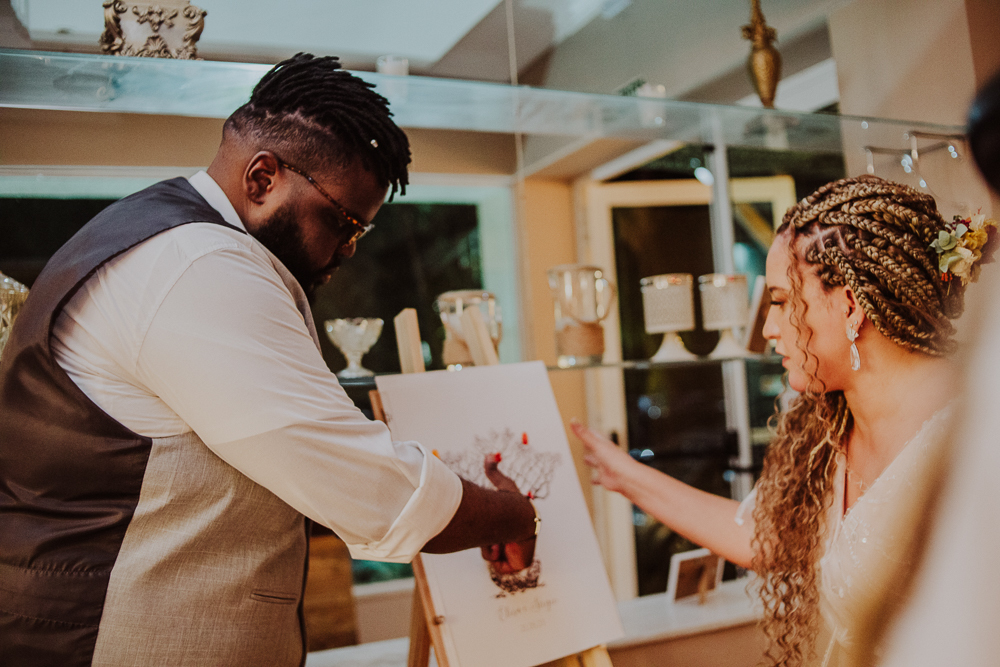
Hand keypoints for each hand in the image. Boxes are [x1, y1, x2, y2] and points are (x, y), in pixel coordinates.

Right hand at [480, 454, 536, 573]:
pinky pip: (501, 567)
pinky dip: (497, 559)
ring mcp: (518, 554)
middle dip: (490, 540)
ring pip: (494, 556)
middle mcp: (516, 541)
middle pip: (493, 545)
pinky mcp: (520, 565)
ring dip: (491, 548)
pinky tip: (501, 547)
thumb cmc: (508, 501)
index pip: (497, 532)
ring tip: (497, 537)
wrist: (515, 515)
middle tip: (492, 531)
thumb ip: (494, 470)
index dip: (491, 529)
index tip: (491, 524)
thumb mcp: (502, 483)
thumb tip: (489, 454)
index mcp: (515, 527)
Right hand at [570, 418, 636, 494]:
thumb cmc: (616, 461)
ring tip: (585, 459)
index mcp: (604, 444)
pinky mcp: (605, 477)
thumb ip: (584, 434)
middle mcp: (605, 454)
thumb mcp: (597, 445)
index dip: (588, 432)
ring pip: (597, 462)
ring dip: (591, 460)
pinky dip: (594, 479)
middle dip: (589, 445)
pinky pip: (598, 478)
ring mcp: (605, 466)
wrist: (626, 478)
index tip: (582, 428)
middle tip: (582, 442)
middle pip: (596, 448)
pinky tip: (590, 480)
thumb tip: (574, 420)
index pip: (595, 435)